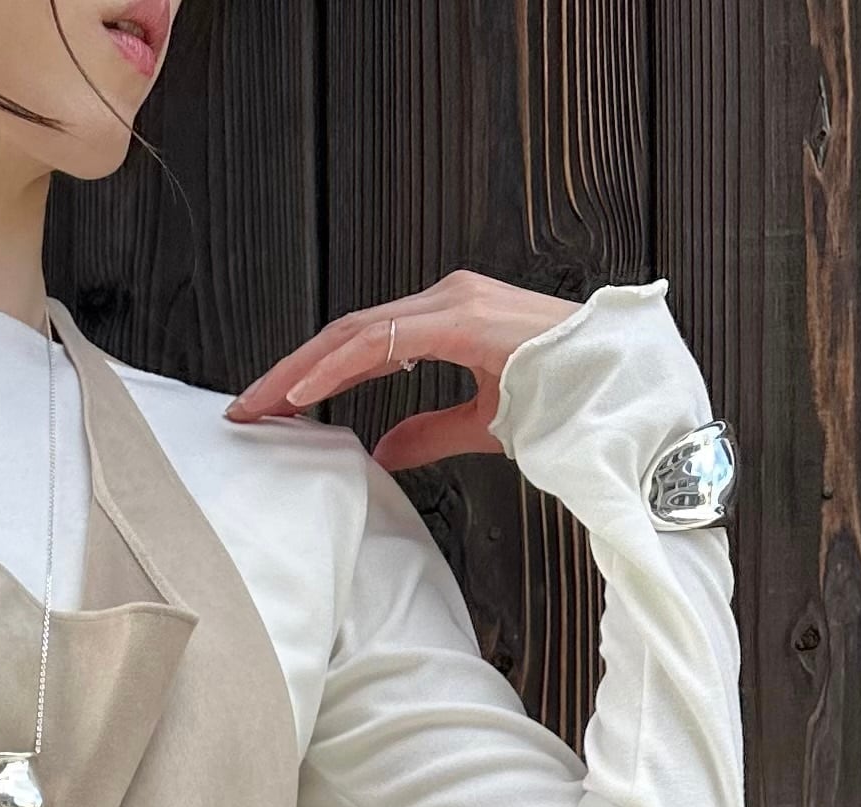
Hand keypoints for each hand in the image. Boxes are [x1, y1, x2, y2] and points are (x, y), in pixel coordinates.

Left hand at [224, 270, 583, 473]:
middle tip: (246, 410)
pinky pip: (382, 340)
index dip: (313, 375)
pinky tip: (302, 393)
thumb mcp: (478, 424)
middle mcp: (445, 299)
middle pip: (346, 334)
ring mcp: (452, 302)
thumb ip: (427, 433)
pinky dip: (336, 366)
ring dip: (300, 371)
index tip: (273, 409)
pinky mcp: (459, 317)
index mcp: (449, 318)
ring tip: (260, 405)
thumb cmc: (562, 401)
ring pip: (354, 333)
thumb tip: (380, 453)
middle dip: (291, 374)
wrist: (614, 391)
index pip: (362, 344)